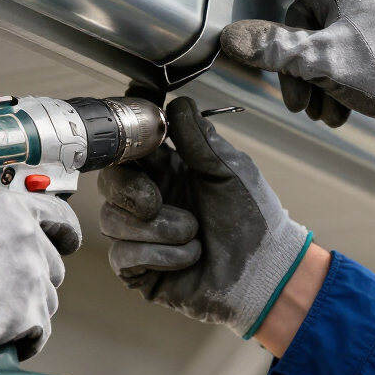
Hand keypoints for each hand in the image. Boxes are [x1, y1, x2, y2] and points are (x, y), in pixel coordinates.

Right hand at [0, 190, 80, 359]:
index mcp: (8, 208)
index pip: (57, 214)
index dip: (62, 231)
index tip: (66, 241)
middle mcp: (27, 239)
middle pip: (52, 263)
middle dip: (35, 277)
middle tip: (5, 289)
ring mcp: (32, 277)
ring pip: (47, 299)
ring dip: (28, 310)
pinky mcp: (29, 314)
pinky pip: (38, 332)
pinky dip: (24, 340)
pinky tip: (2, 343)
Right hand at [98, 97, 310, 337]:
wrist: (266, 271)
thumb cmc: (253, 219)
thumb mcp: (229, 170)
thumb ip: (199, 138)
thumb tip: (177, 103)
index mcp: (168, 172)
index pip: (128, 152)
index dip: (125, 148)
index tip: (139, 149)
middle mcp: (149, 201)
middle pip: (108, 183)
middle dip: (128, 189)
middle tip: (155, 201)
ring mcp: (141, 235)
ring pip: (112, 220)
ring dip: (158, 229)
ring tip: (194, 234)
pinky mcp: (139, 269)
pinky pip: (124, 255)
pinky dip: (161, 255)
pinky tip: (189, 256)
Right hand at [221, 0, 374, 142]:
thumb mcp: (322, 62)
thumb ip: (272, 48)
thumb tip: (232, 38)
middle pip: (299, 6)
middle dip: (289, 56)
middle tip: (290, 94)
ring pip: (323, 29)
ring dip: (313, 73)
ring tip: (319, 110)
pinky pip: (347, 37)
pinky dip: (336, 70)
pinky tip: (339, 106)